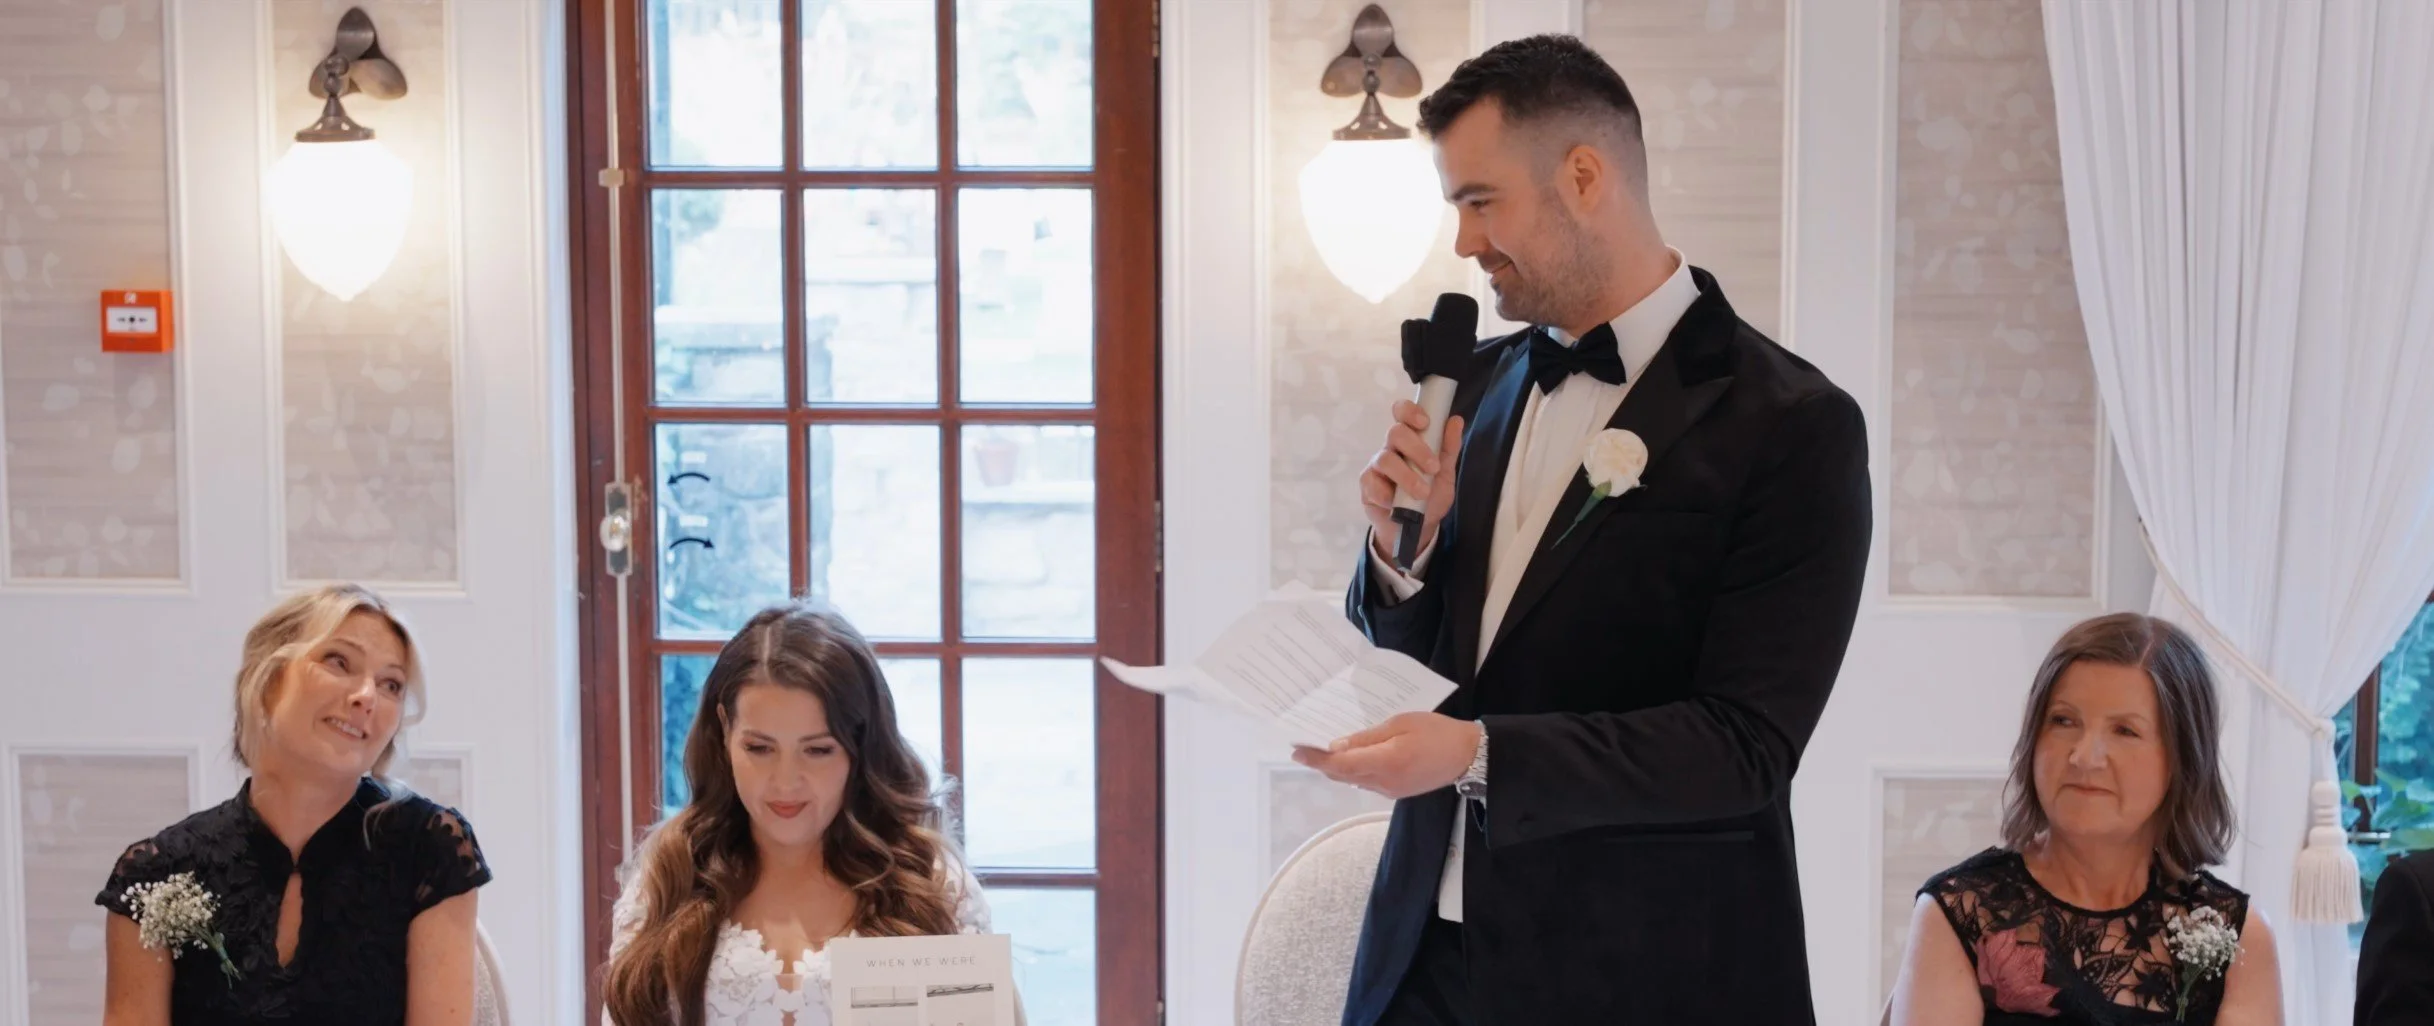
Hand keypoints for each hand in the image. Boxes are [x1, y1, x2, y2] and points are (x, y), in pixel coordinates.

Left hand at [1291, 712, 1481, 799]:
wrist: (1469, 756)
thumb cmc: (1437, 732)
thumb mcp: (1401, 723)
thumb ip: (1368, 737)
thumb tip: (1337, 746)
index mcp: (1386, 762)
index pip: (1341, 765)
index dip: (1316, 760)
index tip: (1297, 751)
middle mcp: (1384, 782)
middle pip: (1342, 776)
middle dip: (1321, 763)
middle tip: (1303, 748)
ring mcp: (1390, 790)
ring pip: (1353, 780)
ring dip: (1336, 768)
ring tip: (1321, 751)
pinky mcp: (1396, 792)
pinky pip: (1366, 782)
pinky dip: (1353, 771)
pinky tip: (1349, 758)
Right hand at [1359, 402, 1464, 557]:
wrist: (1417, 528)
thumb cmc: (1430, 495)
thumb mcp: (1445, 474)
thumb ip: (1449, 448)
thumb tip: (1456, 421)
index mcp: (1409, 439)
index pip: (1402, 413)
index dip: (1410, 412)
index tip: (1425, 423)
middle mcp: (1391, 448)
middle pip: (1395, 433)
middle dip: (1417, 449)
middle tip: (1434, 468)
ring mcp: (1376, 466)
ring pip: (1385, 459)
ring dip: (1406, 476)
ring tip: (1422, 493)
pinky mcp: (1367, 486)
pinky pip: (1372, 483)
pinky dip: (1387, 494)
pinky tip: (1396, 504)